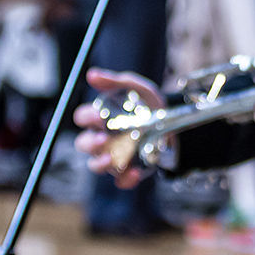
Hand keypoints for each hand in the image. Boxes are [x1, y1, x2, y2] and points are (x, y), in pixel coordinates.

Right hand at [73, 68, 162, 186]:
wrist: (173, 122)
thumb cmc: (147, 104)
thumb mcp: (135, 87)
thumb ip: (114, 81)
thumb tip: (92, 75)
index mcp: (99, 118)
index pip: (82, 118)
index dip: (86, 118)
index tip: (97, 116)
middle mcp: (101, 138)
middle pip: (83, 144)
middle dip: (90, 143)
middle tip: (102, 139)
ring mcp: (113, 155)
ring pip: (96, 164)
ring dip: (100, 164)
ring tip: (111, 159)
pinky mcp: (127, 169)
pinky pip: (120, 180)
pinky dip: (126, 179)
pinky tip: (134, 172)